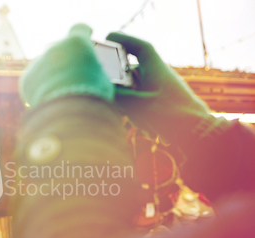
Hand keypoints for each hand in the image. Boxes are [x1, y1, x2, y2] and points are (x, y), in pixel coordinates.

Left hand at [20, 24, 113, 108]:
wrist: (67, 112)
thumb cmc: (91, 96)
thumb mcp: (102, 80)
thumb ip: (94, 71)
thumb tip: (93, 77)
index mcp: (77, 43)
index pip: (79, 29)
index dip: (82, 33)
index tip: (85, 35)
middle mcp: (55, 48)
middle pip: (60, 50)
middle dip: (65, 59)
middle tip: (73, 76)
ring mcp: (38, 62)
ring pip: (46, 65)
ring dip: (51, 74)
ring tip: (60, 93)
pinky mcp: (27, 79)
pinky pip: (34, 80)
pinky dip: (40, 89)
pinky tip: (48, 100)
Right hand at [106, 32, 227, 146]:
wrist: (198, 132)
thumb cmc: (172, 116)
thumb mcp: (140, 106)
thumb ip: (119, 95)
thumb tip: (104, 88)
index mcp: (156, 68)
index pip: (139, 47)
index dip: (122, 40)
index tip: (108, 38)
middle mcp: (159, 76)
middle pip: (132, 74)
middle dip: (123, 90)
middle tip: (116, 99)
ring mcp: (161, 89)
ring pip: (136, 92)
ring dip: (134, 109)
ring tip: (144, 125)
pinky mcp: (163, 103)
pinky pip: (144, 105)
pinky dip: (142, 117)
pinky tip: (151, 132)